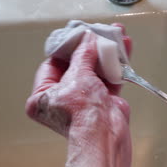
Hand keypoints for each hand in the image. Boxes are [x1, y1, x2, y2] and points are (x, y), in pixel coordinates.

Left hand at [25, 24, 131, 138]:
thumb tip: (88, 40)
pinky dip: (117, 65)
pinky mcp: (104, 101)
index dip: (66, 48)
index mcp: (42, 96)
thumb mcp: (77, 75)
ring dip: (107, 54)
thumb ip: (83, 54)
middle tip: (97, 33)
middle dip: (90, 49)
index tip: (77, 35)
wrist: (106, 133)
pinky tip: (124, 49)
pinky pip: (109, 78)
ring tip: (115, 35)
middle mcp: (62, 99)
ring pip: (95, 71)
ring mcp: (84, 100)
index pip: (52, 64)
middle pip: (76, 66)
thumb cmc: (82, 114)